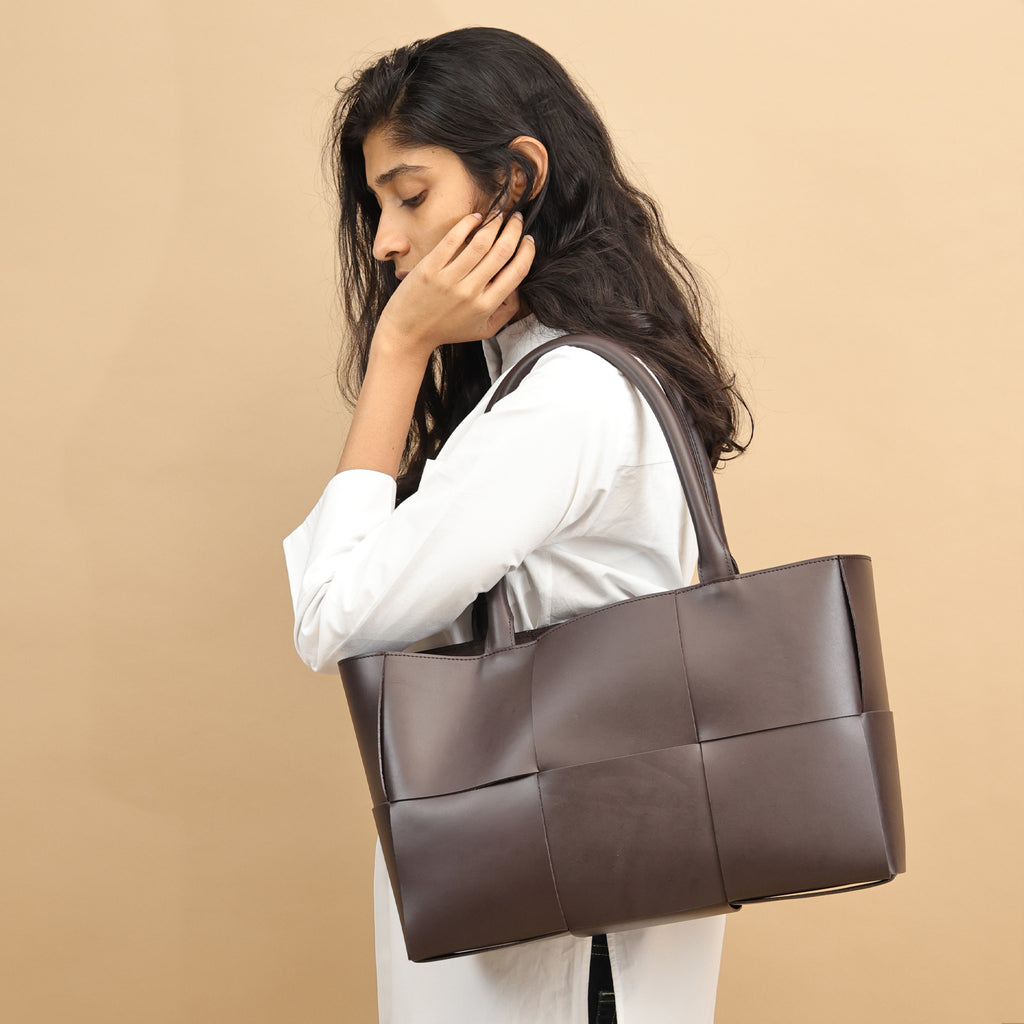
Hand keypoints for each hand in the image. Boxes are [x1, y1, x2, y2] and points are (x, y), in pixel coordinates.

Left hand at [373, 211, 535, 358]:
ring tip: (499, 214)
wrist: (408, 333)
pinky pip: (453, 238)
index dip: (527, 251)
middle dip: (514, 230)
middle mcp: (470, 292)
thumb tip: (520, 288)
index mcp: (486, 306)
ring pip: (480, 242)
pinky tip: (476, 217)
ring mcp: (449, 279)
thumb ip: (507, 312)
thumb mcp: (483, 330)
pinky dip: (468, 223)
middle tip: (517, 219)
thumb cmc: (447, 330)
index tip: (529, 240)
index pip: (517, 271)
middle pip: (502, 251)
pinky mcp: (430, 267)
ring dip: (494, 222)